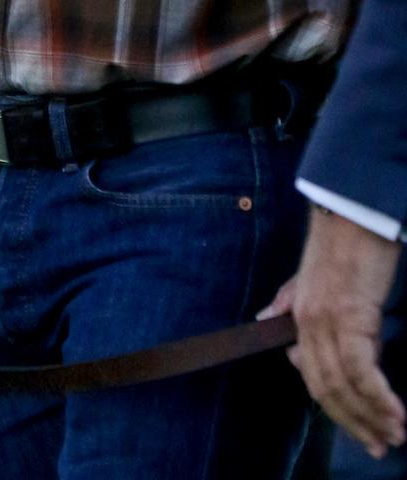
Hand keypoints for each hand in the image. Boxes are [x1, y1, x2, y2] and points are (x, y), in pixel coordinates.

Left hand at [262, 207, 404, 455]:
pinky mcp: (351, 318)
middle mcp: (307, 323)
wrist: (352, 212)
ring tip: (395, 435)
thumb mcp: (310, 275)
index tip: (361, 428)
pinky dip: (379, 398)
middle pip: (325, 389)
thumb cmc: (342, 243)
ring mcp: (327, 321)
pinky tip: (396, 413)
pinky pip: (361, 371)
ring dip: (372, 417)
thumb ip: (290, 300)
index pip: (311, 376)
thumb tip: (265, 319)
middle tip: (381, 446)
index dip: (336, 408)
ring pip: (343, 386)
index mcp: (298, 315)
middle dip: (354, 423)